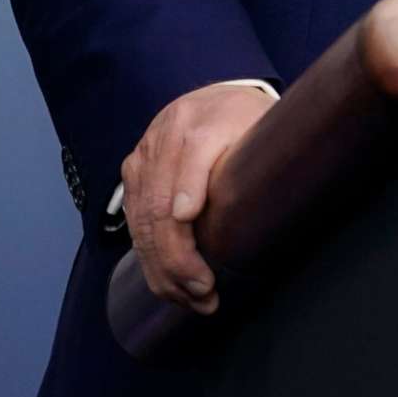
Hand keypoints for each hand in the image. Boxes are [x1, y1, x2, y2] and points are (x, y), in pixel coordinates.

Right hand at [120, 82, 276, 313]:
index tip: (204, 272)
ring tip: (192, 299)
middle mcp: (163, 137)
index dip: (189, 228)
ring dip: (162, 270)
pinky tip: (169, 283)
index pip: (186, 180)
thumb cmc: (250, 120)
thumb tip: (204, 213)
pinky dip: (149, 258)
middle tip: (205, 295)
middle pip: (158, 211)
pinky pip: (134, 222)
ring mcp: (144, 155)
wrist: (220, 97)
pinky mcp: (134, 172)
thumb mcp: (264, 129)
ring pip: (141, 223)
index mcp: (198, 124)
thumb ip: (252, 160)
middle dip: (177, 262)